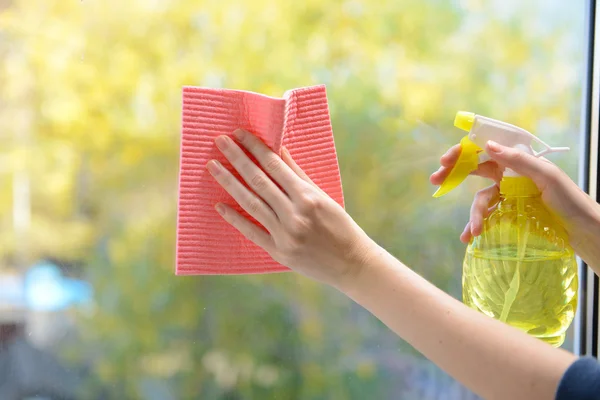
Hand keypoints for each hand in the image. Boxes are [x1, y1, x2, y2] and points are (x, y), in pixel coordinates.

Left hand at [207, 129, 373, 287]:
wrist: (352, 264)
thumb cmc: (340, 226)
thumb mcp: (324, 197)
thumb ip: (299, 175)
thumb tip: (280, 151)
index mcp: (308, 197)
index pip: (275, 166)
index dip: (255, 148)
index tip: (239, 134)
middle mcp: (295, 214)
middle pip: (258, 181)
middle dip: (237, 158)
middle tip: (219, 141)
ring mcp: (285, 234)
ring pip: (251, 203)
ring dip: (229, 183)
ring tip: (213, 166)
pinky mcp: (279, 252)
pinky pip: (252, 232)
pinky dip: (235, 218)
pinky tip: (219, 205)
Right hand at [430, 140, 599, 249]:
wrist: (583, 231)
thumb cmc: (570, 200)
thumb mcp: (546, 176)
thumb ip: (517, 160)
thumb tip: (487, 145)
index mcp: (518, 160)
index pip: (485, 149)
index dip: (463, 152)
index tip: (446, 160)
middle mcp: (510, 174)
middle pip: (475, 170)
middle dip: (454, 174)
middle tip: (436, 180)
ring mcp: (508, 195)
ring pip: (480, 200)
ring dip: (472, 215)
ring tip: (471, 233)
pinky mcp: (509, 213)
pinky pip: (487, 216)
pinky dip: (477, 225)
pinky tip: (471, 237)